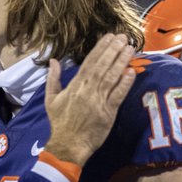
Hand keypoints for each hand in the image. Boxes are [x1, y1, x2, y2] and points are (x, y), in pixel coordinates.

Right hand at [43, 34, 135, 166]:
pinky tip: (132, 72)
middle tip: (123, 37)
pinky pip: (118, 95)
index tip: (109, 37)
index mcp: (75, 85)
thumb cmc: (60, 123)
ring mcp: (98, 101)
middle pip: (102, 66)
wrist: (68, 145)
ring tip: (130, 48)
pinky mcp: (108, 112)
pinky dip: (125, 83)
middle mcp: (87, 90)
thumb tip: (53, 61)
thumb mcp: (50, 99)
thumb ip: (53, 79)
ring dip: (121, 61)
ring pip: (112, 77)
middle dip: (113, 50)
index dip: (100, 48)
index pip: (90, 62)